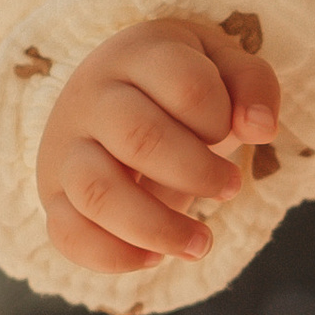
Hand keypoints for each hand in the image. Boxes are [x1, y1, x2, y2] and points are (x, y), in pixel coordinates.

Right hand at [35, 17, 279, 273]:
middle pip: (140, 138)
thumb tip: (261, 127)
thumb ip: (251, 84)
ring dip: (158, 228)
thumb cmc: (177, 85)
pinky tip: (153, 258)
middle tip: (229, 187)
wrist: (111, 94)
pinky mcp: (53, 192)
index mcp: (138, 56)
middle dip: (197, 173)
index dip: (221, 119)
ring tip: (200, 244)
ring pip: (98, 192)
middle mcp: (92, 97)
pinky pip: (67, 233)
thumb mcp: (220, 65)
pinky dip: (112, 256)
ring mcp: (66, 146)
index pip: (186, 85)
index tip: (230, 133)